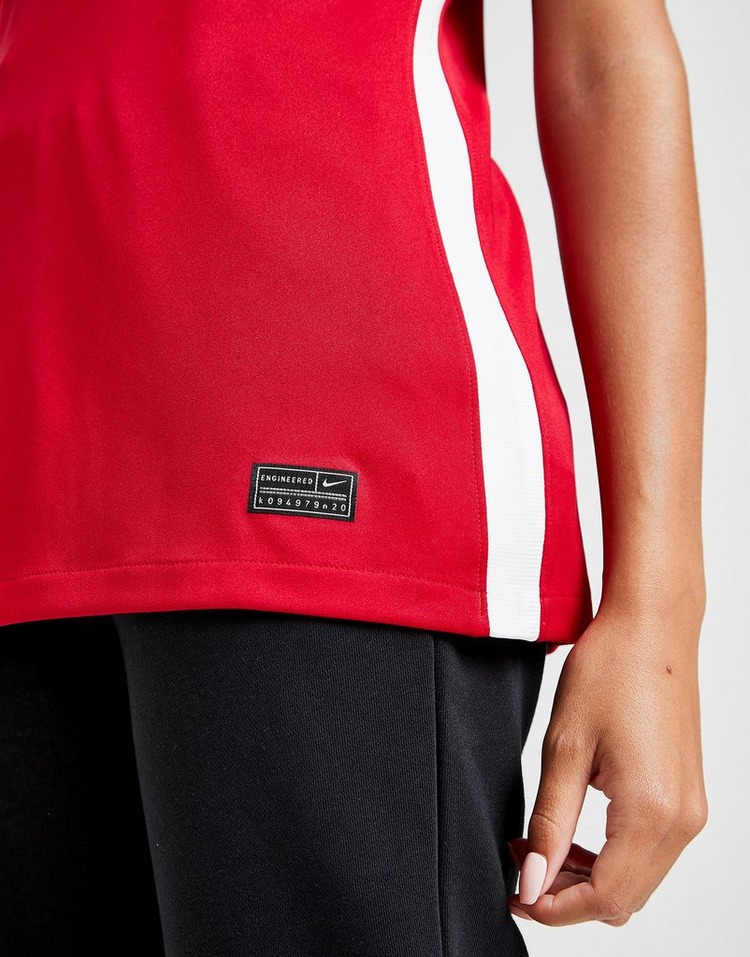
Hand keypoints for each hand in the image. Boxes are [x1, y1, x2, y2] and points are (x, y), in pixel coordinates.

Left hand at [506, 599, 707, 925]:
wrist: (651, 627)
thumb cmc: (609, 670)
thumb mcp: (564, 748)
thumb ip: (550, 823)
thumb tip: (533, 882)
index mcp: (652, 811)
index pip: (604, 897)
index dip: (554, 908)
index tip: (515, 892)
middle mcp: (683, 820)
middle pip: (624, 899)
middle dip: (567, 895)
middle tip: (521, 861)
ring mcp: (691, 809)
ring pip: (638, 880)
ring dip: (588, 877)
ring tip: (540, 843)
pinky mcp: (688, 796)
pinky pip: (651, 853)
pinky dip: (611, 855)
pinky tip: (575, 830)